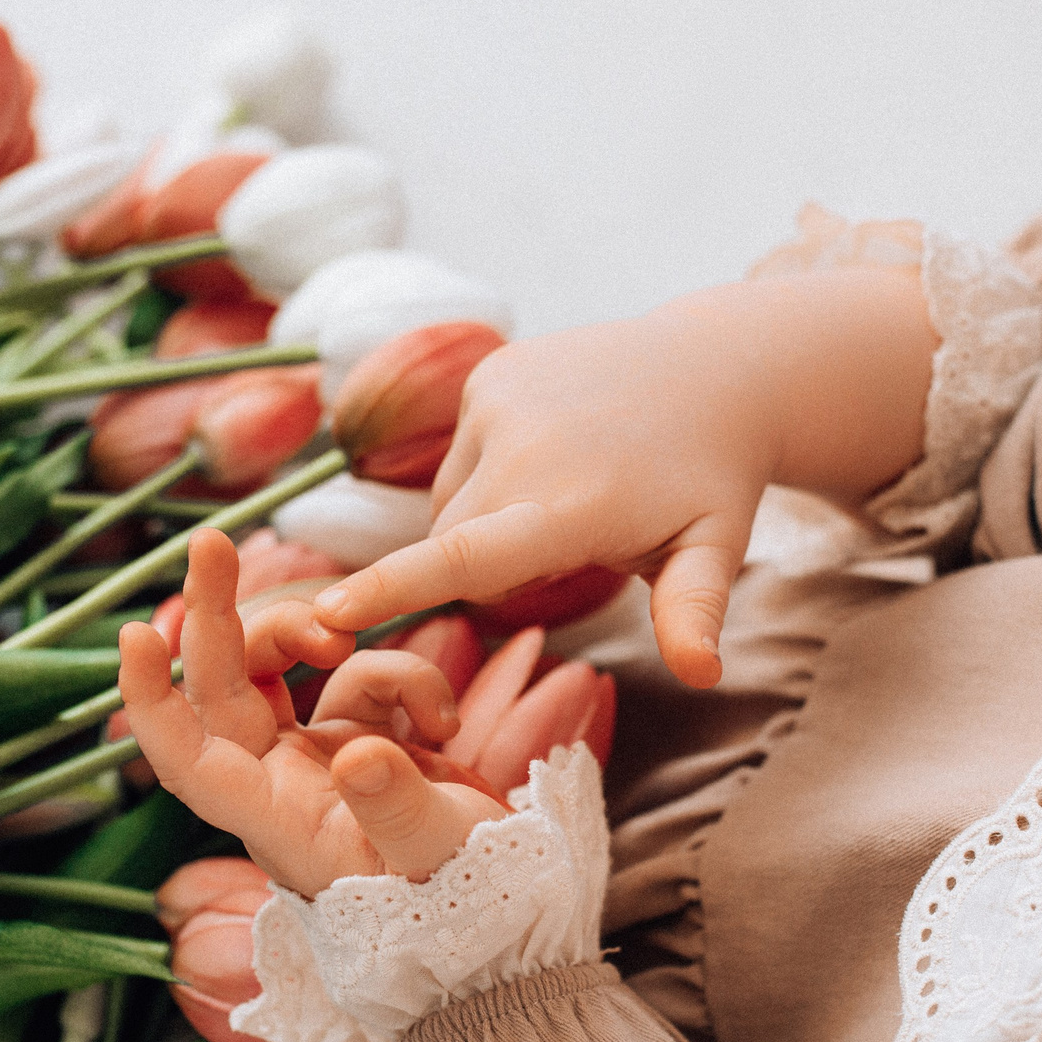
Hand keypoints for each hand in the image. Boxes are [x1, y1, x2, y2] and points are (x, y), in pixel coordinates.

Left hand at [119, 529, 512, 895]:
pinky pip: (363, 677)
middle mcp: (283, 786)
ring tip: (355, 642)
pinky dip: (404, 678)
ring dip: (313, 632)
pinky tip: (445, 724)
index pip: (189, 761)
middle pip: (222, 687)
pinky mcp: (365, 740)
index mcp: (278, 821)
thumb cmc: (461, 905)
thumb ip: (395, 806)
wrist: (506, 917)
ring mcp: (319, 760)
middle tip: (213, 541)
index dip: (151, 703)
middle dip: (213, 612)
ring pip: (282, 666)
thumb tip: (357, 754)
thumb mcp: (433, 854)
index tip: (133, 636)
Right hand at [312, 308, 777, 687]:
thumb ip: (693, 615)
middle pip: (451, 545)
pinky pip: (459, 454)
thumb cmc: (712, 478)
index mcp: (572, 504)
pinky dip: (490, 471)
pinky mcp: (488, 375)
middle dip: (486, 567)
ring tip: (566, 496)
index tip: (327, 615)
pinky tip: (553, 453)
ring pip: (450, 502)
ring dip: (485, 520)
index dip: (392, 588)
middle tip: (569, 545)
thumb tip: (704, 674)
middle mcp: (522, 445)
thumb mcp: (713, 550)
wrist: (714, 366)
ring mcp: (499, 400)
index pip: (464, 557)